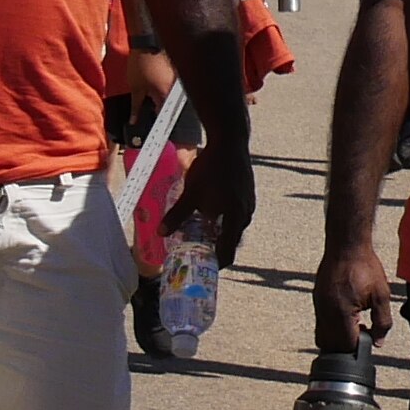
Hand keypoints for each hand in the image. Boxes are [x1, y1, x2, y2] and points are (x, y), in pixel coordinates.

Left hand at [168, 145, 257, 265]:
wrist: (230, 141)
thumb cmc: (211, 167)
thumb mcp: (191, 193)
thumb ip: (177, 215)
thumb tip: (161, 233)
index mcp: (234, 218)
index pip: (228, 251)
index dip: (216, 263)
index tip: (205, 268)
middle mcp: (245, 213)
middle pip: (233, 240)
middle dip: (217, 247)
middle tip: (201, 250)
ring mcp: (249, 202)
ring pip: (236, 225)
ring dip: (222, 231)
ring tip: (205, 231)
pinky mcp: (248, 192)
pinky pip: (238, 213)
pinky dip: (227, 218)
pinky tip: (213, 210)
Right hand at [315, 235, 393, 355]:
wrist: (346, 245)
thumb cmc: (364, 266)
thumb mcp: (381, 295)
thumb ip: (382, 322)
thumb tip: (378, 342)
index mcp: (341, 314)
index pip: (346, 346)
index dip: (359, 347)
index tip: (369, 339)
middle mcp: (325, 313)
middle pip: (331, 345)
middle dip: (347, 346)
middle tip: (363, 333)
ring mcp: (318, 306)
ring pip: (323, 336)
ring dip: (339, 337)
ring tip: (357, 323)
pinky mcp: (317, 300)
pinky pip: (321, 323)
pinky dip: (333, 326)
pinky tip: (348, 314)